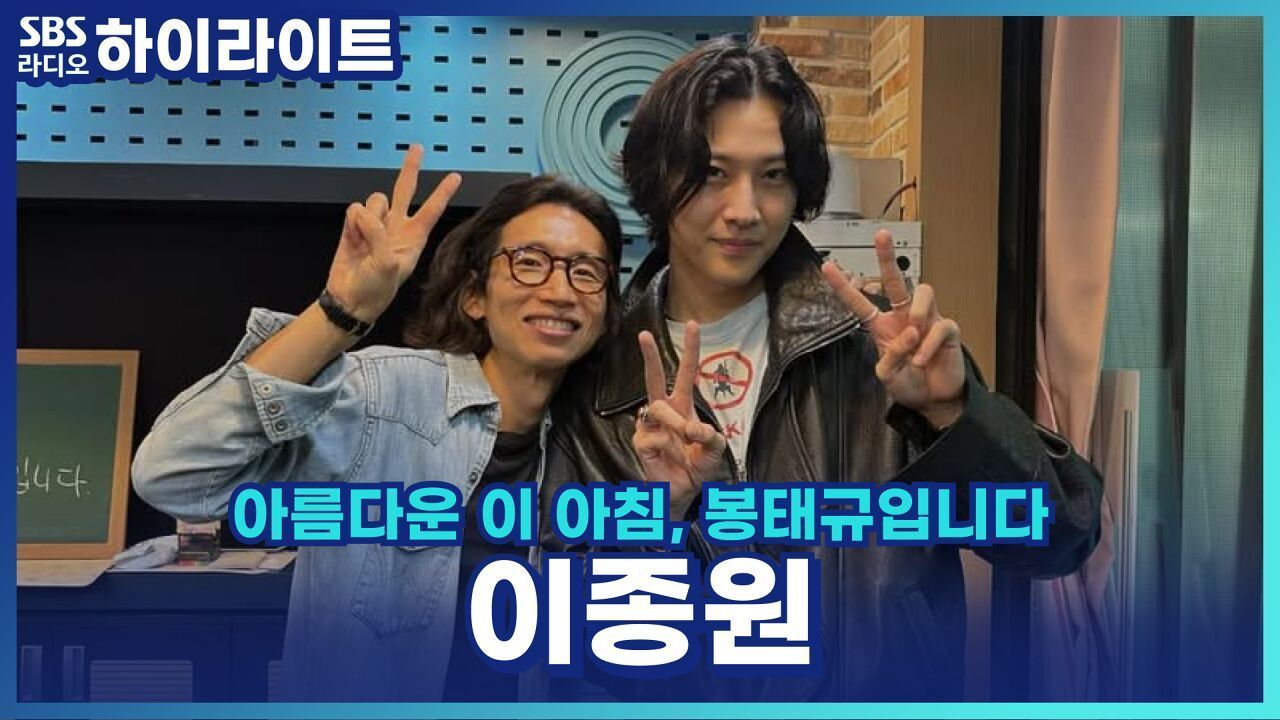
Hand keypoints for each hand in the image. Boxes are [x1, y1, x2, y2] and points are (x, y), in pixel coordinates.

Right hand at [326, 144, 461, 321]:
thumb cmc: (375, 290)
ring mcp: (375, 226)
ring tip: (364, 240)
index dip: (443, 192)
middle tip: (418, 149)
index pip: (432, 209)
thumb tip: (366, 216)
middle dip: (411, 168)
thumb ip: (380, 236)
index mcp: (413, 238)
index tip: (455, 176)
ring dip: (368, 216)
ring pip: (374, 200)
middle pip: (405, 189)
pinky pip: (354, 210)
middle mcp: (396, 227)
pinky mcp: (354, 227)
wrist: (349, 300)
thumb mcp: (386, 265)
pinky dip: (351, 223)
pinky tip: (352, 240)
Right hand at [632, 322, 727, 518]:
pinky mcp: (640, 440)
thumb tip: (693, 427)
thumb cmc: (696, 467)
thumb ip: (712, 437)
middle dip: (649, 356)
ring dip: (677, 423)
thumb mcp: (715, 451)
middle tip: (644, 334)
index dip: (690, 350)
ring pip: (660, 409)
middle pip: (653, 378)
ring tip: (687, 440)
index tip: (693, 325)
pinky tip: (669, 457)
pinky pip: (654, 435)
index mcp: (684, 407)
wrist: (681, 494)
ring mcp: (649, 425)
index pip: (686, 373)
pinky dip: (667, 446)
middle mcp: (664, 411)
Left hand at [821, 230, 964, 428]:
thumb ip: (890, 355)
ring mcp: (927, 320)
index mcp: (882, 326)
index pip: (860, 302)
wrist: (934, 400)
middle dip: (887, 257)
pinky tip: (923, 359)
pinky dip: (929, 344)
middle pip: (895, 280)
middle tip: (881, 235)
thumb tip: (909, 332)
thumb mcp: (887, 375)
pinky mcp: (946, 329)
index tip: (827, 267)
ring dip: (918, 313)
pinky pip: (939, 326)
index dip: (844, 287)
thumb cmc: (909, 383)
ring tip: (914, 336)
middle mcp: (904, 317)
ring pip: (923, 292)